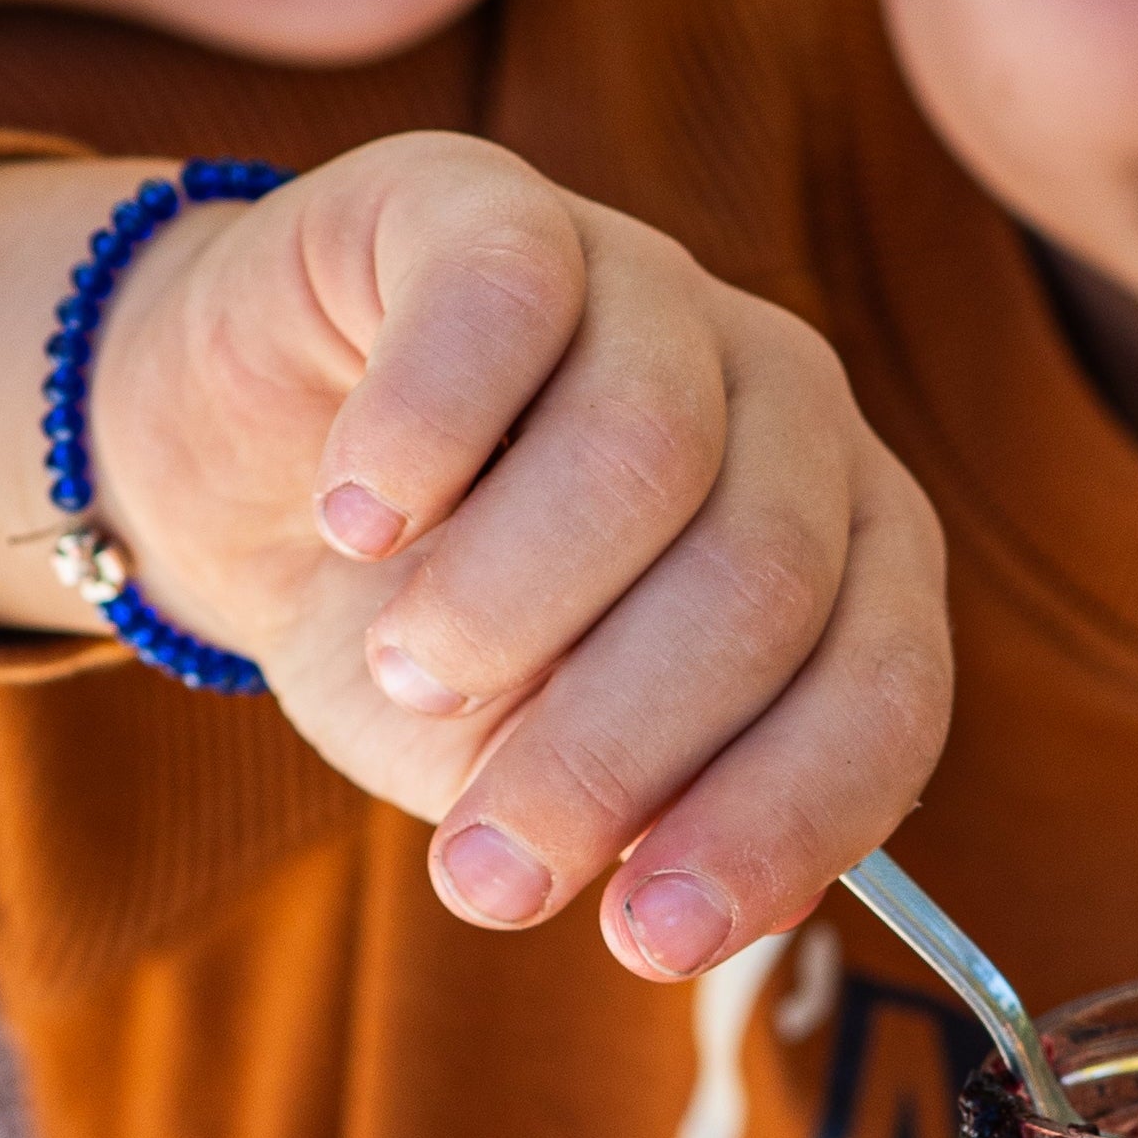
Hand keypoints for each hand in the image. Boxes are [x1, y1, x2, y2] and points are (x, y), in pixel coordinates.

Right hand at [0, 141, 951, 982]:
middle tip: (484, 863)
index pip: (884, 692)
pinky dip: (421, 438)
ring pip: (647, 446)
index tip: (642, 938)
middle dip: (612, 755)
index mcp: (848, 560)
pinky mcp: (489, 199)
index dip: (775, 824)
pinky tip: (354, 520)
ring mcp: (652, 288)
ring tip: (406, 675)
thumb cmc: (438, 646)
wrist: (254, 482)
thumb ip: (629, 829)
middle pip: (761, 581)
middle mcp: (786, 410)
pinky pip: (505, 299)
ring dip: (508, 609)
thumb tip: (673, 904)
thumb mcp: (531, 772)